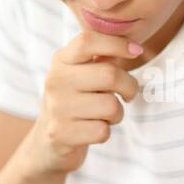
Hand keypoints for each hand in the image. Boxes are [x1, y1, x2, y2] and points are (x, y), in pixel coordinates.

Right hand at [21, 32, 141, 176]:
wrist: (46, 142)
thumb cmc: (75, 103)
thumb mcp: (81, 75)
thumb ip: (102, 59)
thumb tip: (133, 46)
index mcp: (61, 61)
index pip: (87, 41)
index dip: (117, 43)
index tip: (137, 50)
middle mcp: (55, 81)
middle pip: (110, 75)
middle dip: (129, 87)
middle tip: (127, 94)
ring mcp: (56, 107)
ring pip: (111, 106)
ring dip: (117, 114)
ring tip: (104, 115)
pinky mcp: (60, 134)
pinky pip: (102, 131)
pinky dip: (104, 132)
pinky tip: (91, 130)